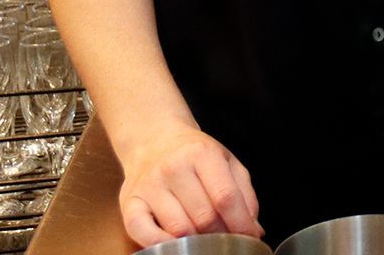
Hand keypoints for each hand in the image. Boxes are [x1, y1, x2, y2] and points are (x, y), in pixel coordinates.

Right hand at [114, 121, 260, 247]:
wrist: (154, 140)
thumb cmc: (194, 155)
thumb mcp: (226, 162)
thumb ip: (244, 193)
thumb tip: (254, 229)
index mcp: (202, 154)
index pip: (225, 196)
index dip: (241, 222)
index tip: (250, 236)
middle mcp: (173, 168)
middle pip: (204, 216)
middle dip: (221, 234)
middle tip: (227, 237)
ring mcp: (149, 186)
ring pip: (179, 228)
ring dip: (197, 241)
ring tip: (206, 238)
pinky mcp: (129, 202)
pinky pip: (143, 233)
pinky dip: (163, 244)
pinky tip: (177, 243)